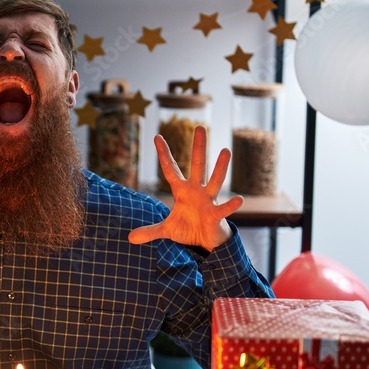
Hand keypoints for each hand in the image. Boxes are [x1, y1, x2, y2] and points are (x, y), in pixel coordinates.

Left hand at [128, 126, 242, 251]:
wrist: (205, 242)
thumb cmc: (188, 229)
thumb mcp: (167, 231)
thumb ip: (150, 232)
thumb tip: (130, 238)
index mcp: (182, 191)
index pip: (170, 170)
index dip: (164, 155)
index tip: (157, 137)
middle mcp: (196, 191)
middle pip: (198, 166)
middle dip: (198, 147)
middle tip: (200, 126)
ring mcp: (208, 201)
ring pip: (215, 181)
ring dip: (220, 168)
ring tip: (225, 150)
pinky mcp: (216, 215)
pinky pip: (224, 209)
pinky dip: (231, 205)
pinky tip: (239, 199)